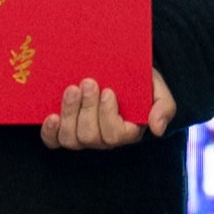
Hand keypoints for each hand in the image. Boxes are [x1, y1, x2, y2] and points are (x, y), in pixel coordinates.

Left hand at [34, 73, 176, 155]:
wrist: (117, 72)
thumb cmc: (138, 82)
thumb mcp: (157, 90)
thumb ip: (163, 107)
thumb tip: (157, 129)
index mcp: (127, 132)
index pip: (114, 135)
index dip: (108, 115)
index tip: (108, 90)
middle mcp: (103, 139)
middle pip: (90, 136)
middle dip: (87, 108)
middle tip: (88, 83)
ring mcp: (82, 136)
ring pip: (70, 139)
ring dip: (69, 113)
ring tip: (71, 89)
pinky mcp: (63, 130)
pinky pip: (53, 141)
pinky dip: (49, 131)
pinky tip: (51, 116)